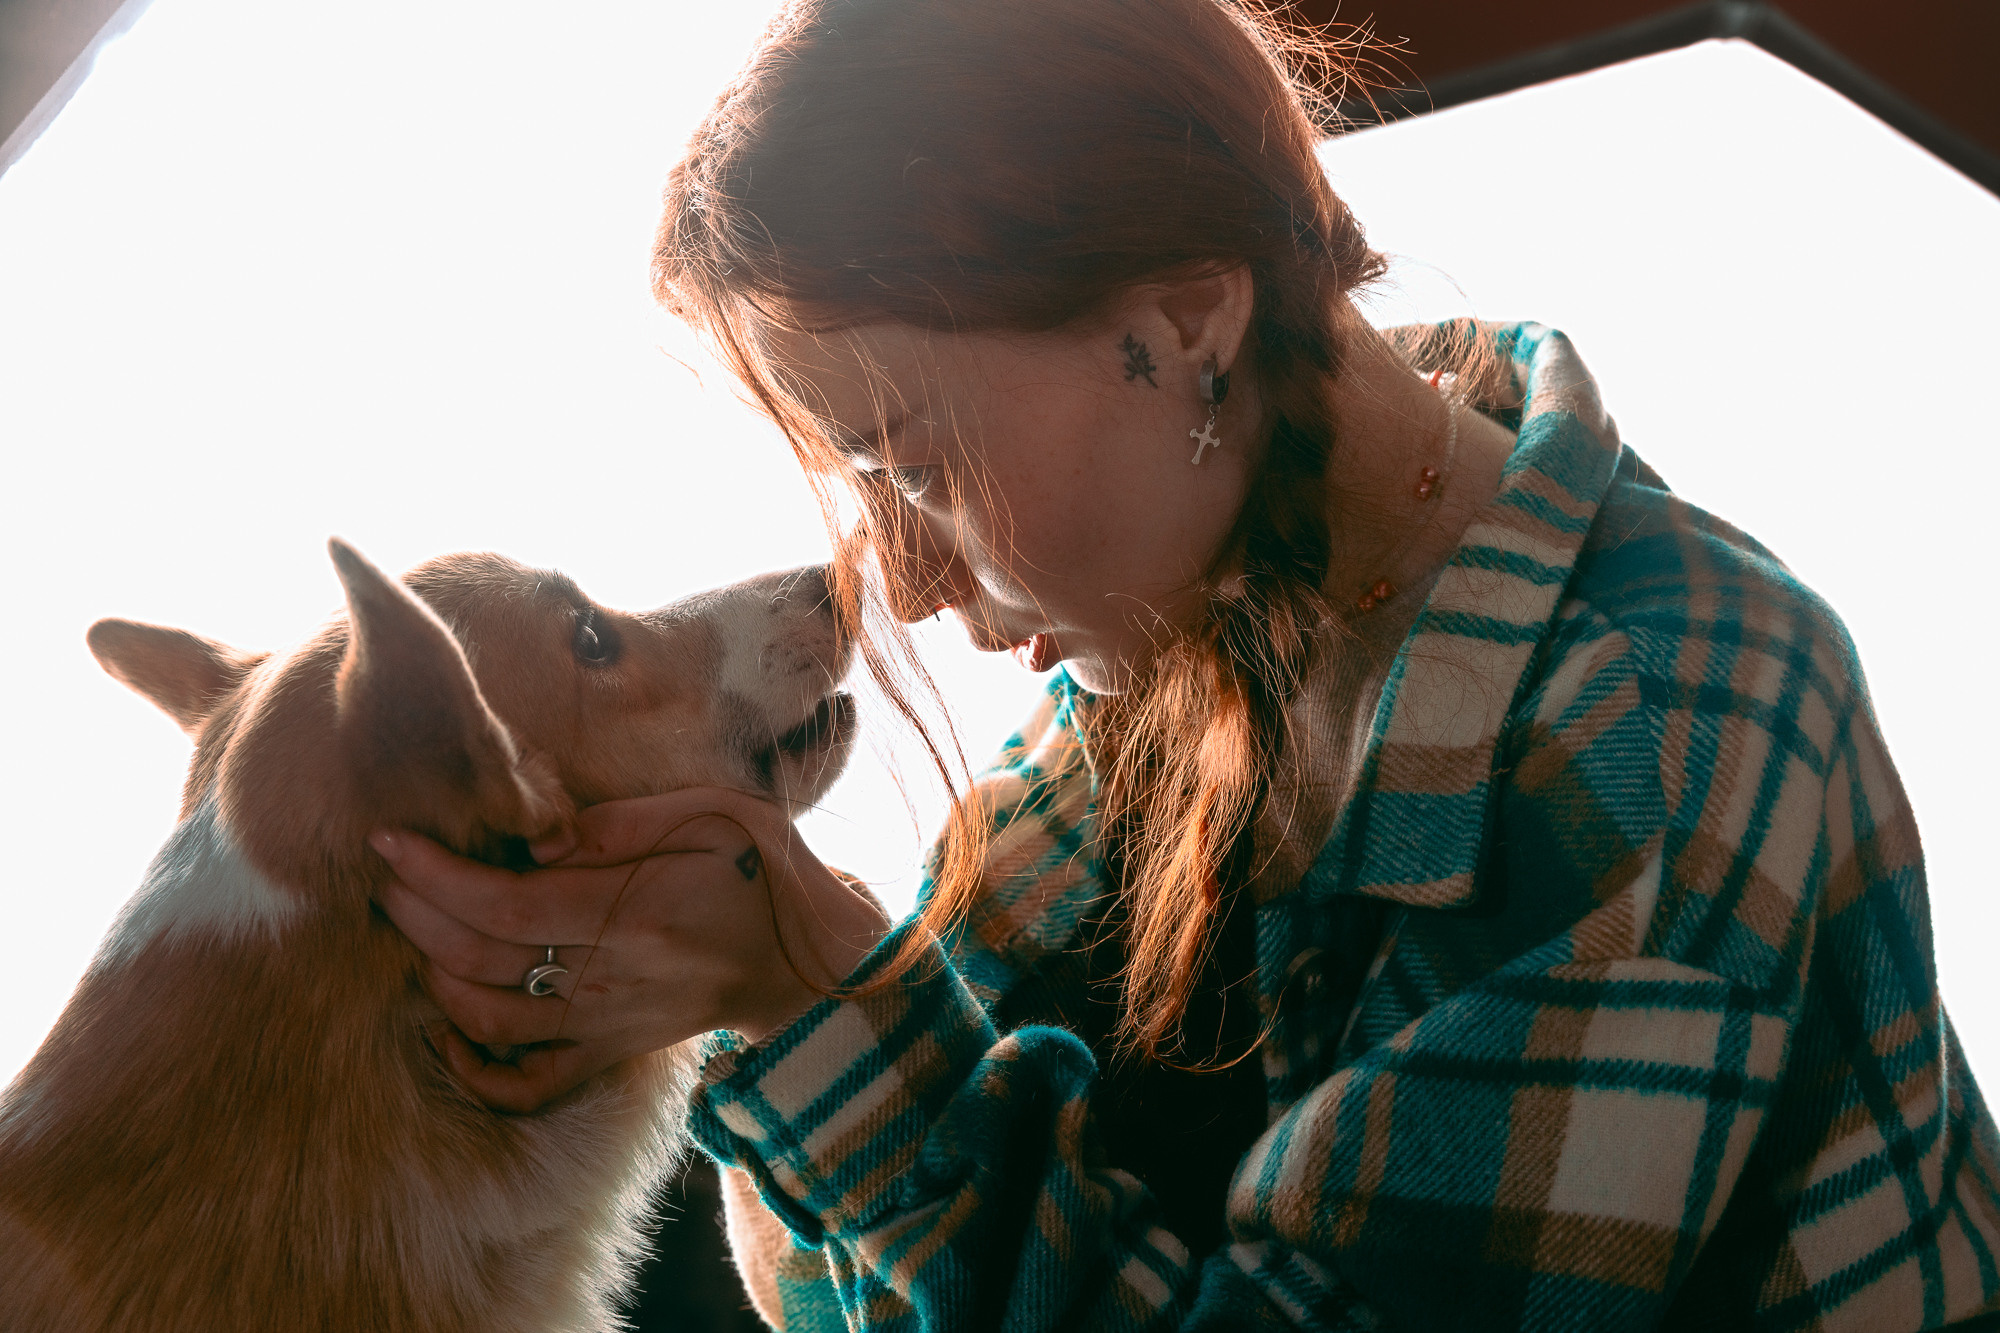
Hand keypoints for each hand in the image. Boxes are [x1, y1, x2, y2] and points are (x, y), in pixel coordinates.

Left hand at [372, 786, 887, 1113]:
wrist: (810, 960)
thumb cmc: (761, 871)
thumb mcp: (714, 814)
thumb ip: (620, 823)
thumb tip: (531, 839)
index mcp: (634, 912)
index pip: (504, 902)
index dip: (435, 876)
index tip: (389, 842)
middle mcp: (611, 976)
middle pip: (480, 958)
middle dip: (415, 914)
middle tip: (386, 874)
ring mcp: (606, 1022)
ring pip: (487, 1019)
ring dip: (432, 976)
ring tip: (411, 927)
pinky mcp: (609, 1051)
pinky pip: (526, 1081)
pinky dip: (472, 1068)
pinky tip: (446, 1029)